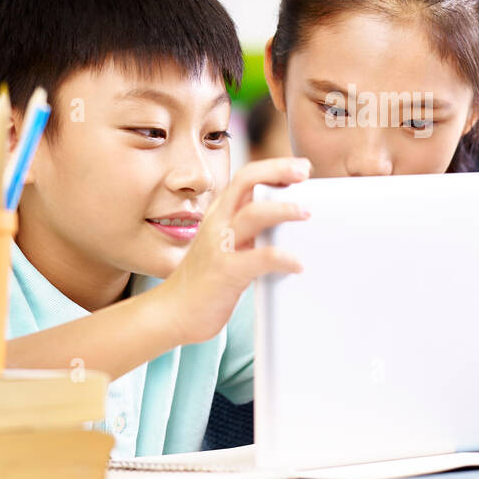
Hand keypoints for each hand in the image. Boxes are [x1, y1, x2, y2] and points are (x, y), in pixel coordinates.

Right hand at [153, 156, 311, 345]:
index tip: (300, 167)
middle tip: (305, 172)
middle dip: (278, 170)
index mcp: (220, 213)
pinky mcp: (225, 271)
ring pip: (253, 214)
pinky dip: (282, 258)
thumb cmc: (206, 279)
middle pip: (246, 181)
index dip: (273, 167)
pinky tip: (297, 264)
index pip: (245, 177)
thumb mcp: (228, 244)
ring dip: (283, 209)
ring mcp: (219, 245)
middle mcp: (217, 223)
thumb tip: (287, 222)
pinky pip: (259, 258)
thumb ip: (250, 231)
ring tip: (306, 213)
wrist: (173, 311)